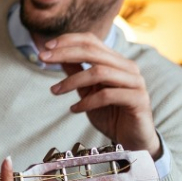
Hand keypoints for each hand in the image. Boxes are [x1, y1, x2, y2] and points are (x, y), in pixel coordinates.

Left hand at [40, 32, 159, 157]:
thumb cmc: (110, 113)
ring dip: (72, 80)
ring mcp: (136, 82)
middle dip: (64, 53)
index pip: (91, 41)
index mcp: (116, 61)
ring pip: (99, 72)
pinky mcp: (139, 99)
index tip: (45, 47)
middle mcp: (128, 67)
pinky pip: (107, 95)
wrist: (133, 140)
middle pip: (92, 52)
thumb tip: (55, 54)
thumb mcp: (87, 90)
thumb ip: (76, 71)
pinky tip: (74, 109)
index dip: (67, 40)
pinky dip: (87, 101)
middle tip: (42, 59)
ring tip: (55, 91)